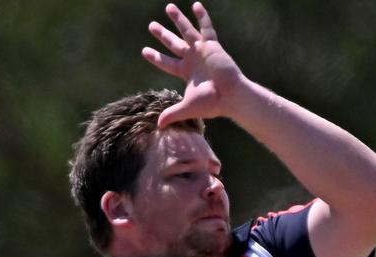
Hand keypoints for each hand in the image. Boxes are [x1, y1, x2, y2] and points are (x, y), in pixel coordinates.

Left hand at [142, 2, 242, 126]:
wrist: (231, 96)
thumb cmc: (212, 103)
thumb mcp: (188, 108)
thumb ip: (173, 114)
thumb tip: (158, 126)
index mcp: (186, 72)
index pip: (167, 63)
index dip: (156, 57)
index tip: (145, 51)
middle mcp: (193, 59)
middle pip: (174, 44)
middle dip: (163, 35)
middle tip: (152, 26)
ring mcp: (202, 51)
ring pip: (187, 32)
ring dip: (178, 20)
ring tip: (168, 7)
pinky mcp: (213, 46)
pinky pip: (206, 28)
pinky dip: (202, 17)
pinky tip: (196, 5)